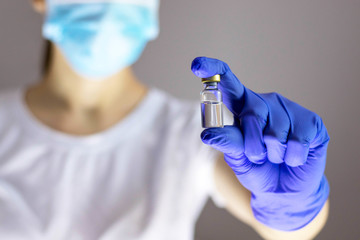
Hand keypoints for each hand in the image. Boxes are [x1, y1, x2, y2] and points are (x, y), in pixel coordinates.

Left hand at [191, 56, 329, 230]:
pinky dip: (293, 157)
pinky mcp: (311, 121)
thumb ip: (227, 143)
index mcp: (243, 106)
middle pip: (253, 114)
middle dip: (253, 145)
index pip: (228, 82)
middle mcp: (266, 102)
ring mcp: (290, 109)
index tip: (196, 65)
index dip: (213, 70)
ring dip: (274, 154)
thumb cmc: (258, 170)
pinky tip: (294, 157)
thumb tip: (207, 134)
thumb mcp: (238, 158)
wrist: (285, 191)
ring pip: (276, 133)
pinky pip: (298, 140)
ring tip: (277, 156)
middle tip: (258, 156)